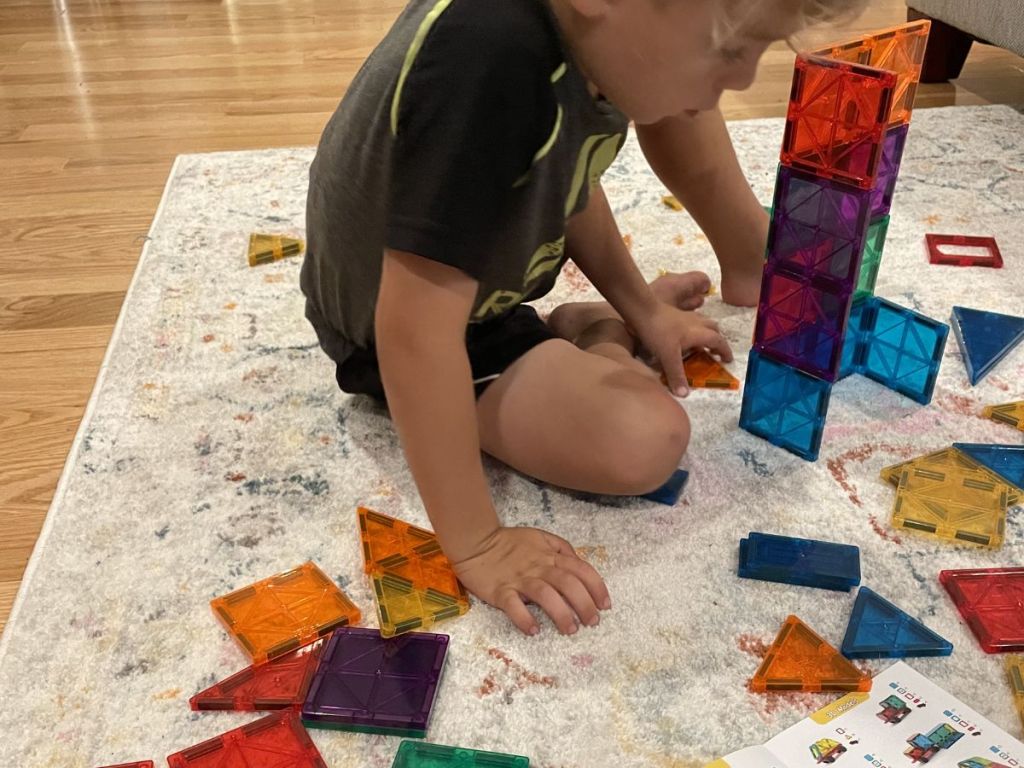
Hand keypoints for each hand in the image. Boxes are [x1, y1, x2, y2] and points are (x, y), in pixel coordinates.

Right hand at [452, 526, 610, 635]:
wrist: (476, 541)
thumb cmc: (510, 542)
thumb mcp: (540, 537)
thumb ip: (561, 548)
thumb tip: (579, 562)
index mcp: (550, 555)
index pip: (581, 569)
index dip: (597, 587)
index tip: (605, 605)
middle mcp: (539, 567)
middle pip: (568, 584)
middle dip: (584, 604)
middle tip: (592, 622)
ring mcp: (519, 579)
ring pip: (546, 594)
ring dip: (561, 613)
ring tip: (570, 630)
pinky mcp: (500, 590)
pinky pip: (513, 606)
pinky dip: (524, 618)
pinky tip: (533, 630)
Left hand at [633, 303, 732, 396]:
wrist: (641, 309)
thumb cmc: (658, 332)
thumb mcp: (667, 356)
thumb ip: (676, 375)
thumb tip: (684, 395)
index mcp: (698, 333)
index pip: (718, 341)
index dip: (725, 350)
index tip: (728, 360)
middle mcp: (695, 323)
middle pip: (713, 328)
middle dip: (717, 340)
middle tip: (715, 352)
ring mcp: (684, 317)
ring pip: (702, 322)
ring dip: (706, 332)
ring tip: (701, 344)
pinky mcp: (673, 314)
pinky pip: (690, 321)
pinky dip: (692, 329)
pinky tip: (682, 336)